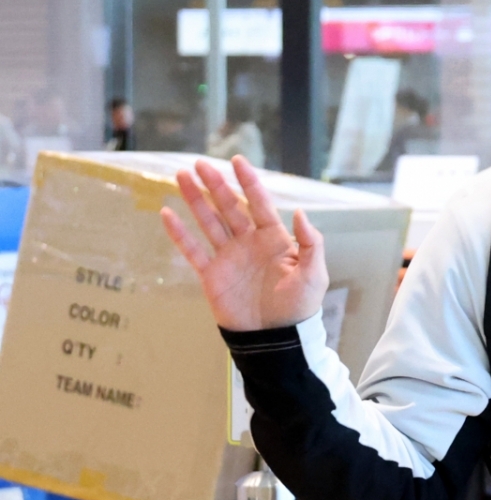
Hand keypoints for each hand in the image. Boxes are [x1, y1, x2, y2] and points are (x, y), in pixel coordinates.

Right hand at [160, 155, 328, 331]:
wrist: (275, 339)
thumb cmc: (299, 307)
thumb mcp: (314, 275)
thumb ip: (310, 243)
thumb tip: (300, 212)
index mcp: (275, 239)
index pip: (260, 204)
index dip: (249, 182)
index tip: (237, 161)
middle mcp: (249, 243)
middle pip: (229, 208)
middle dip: (215, 185)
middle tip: (199, 164)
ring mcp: (229, 257)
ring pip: (209, 222)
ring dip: (195, 200)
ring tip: (180, 177)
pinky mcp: (212, 275)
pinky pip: (193, 250)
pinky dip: (180, 234)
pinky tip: (167, 213)